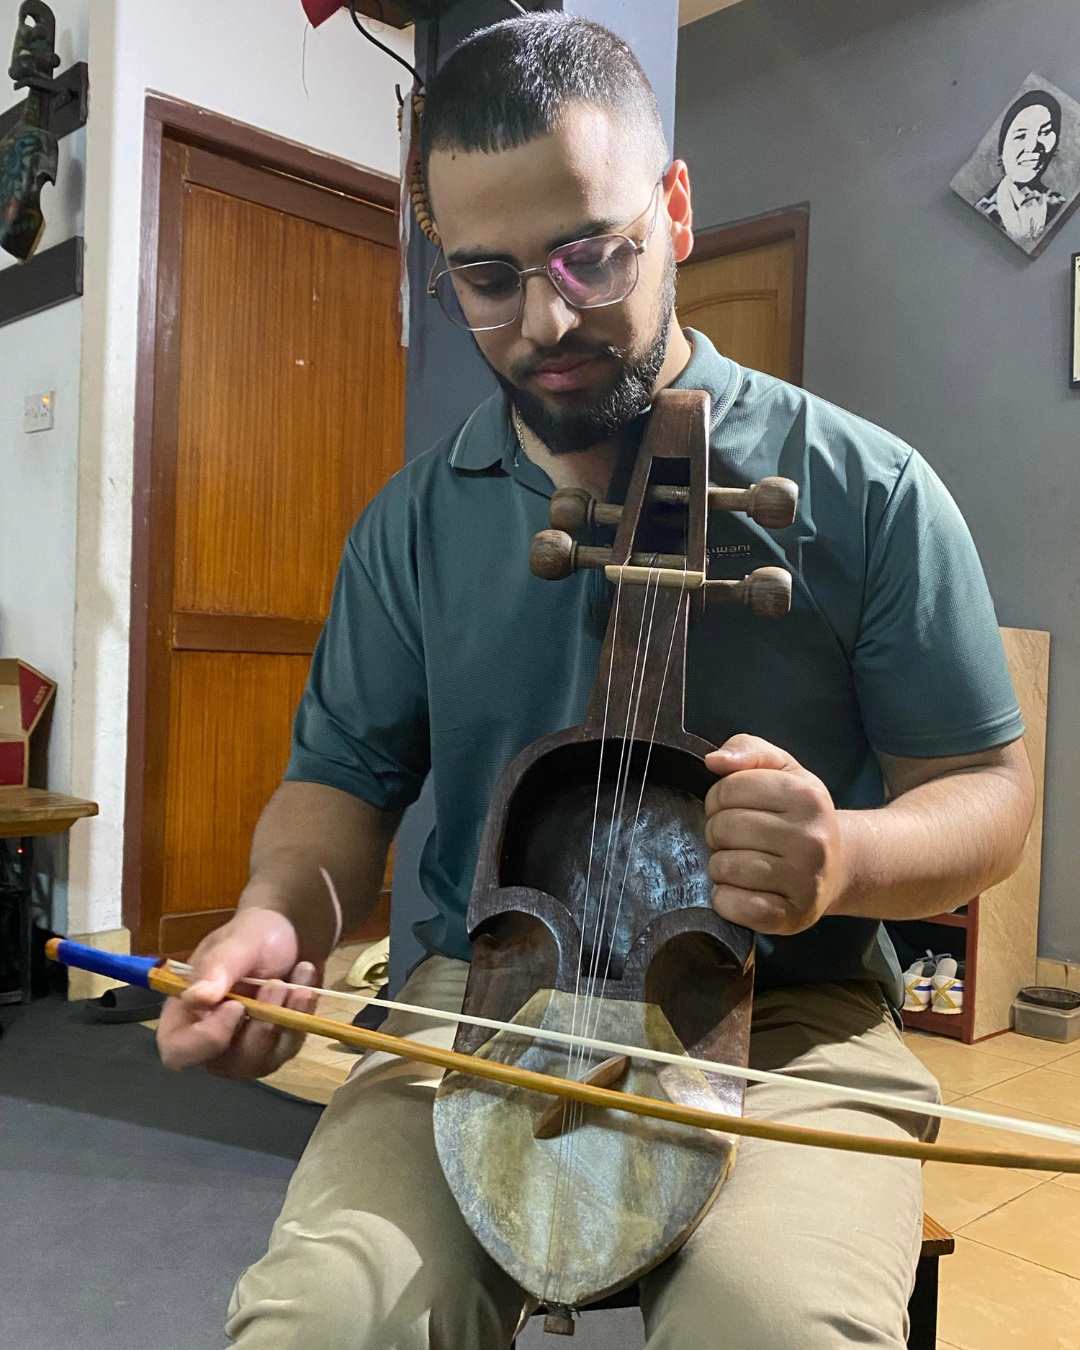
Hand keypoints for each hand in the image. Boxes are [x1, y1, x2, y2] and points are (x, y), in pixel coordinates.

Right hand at [156, 907, 320, 1078]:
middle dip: (260, 1026)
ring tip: (298, 978)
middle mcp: (209, 1040)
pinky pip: (288, 1048)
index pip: (177, 1051)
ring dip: (285, 1019)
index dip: (205, 1040)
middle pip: (227, 1064)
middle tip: (278, 983)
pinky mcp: (274, 1049)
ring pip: (263, 1060)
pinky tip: (306, 987)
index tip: (236, 1006)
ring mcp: (243, 1050)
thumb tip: (194, 999)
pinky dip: (301, 1017)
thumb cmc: (253, 934)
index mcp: (184, 1013)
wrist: (290, 935)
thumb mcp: (237, 942)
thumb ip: (216, 967)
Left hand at [703, 734, 846, 934]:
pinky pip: (735, 906)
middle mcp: (811, 838)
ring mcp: (804, 880)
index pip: (727, 789)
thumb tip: (714, 761)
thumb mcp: (783, 770)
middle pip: (722, 828)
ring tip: (741, 862)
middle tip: (737, 839)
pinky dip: (726, 900)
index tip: (733, 808)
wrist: (840, 866)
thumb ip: (748, 750)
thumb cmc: (800, 815)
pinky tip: (740, 891)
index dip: (718, 799)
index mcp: (806, 795)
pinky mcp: (791, 916)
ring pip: (723, 867)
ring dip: (720, 866)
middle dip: (718, 832)